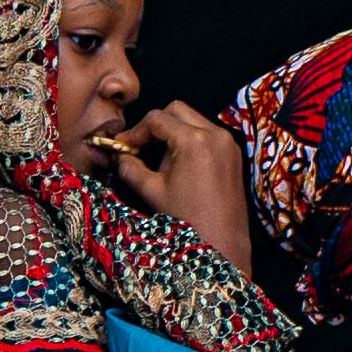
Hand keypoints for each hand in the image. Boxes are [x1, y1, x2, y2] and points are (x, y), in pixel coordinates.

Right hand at [95, 105, 255, 278]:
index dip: (135, 130)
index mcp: (195, 140)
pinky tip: (176, 164)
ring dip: (172, 132)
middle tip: (138, 148)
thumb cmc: (186, 218)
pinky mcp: (233, 153)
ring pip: (193, 120)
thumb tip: (118, 155)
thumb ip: (130, 167)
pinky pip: (207, 134)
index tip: (122, 146)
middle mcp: (216, 133)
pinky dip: (189, 140)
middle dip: (155, 126)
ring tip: (156, 159)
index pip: (157, 119)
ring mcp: (228, 142)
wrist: (223, 241)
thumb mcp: (151, 191)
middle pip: (177, 111)